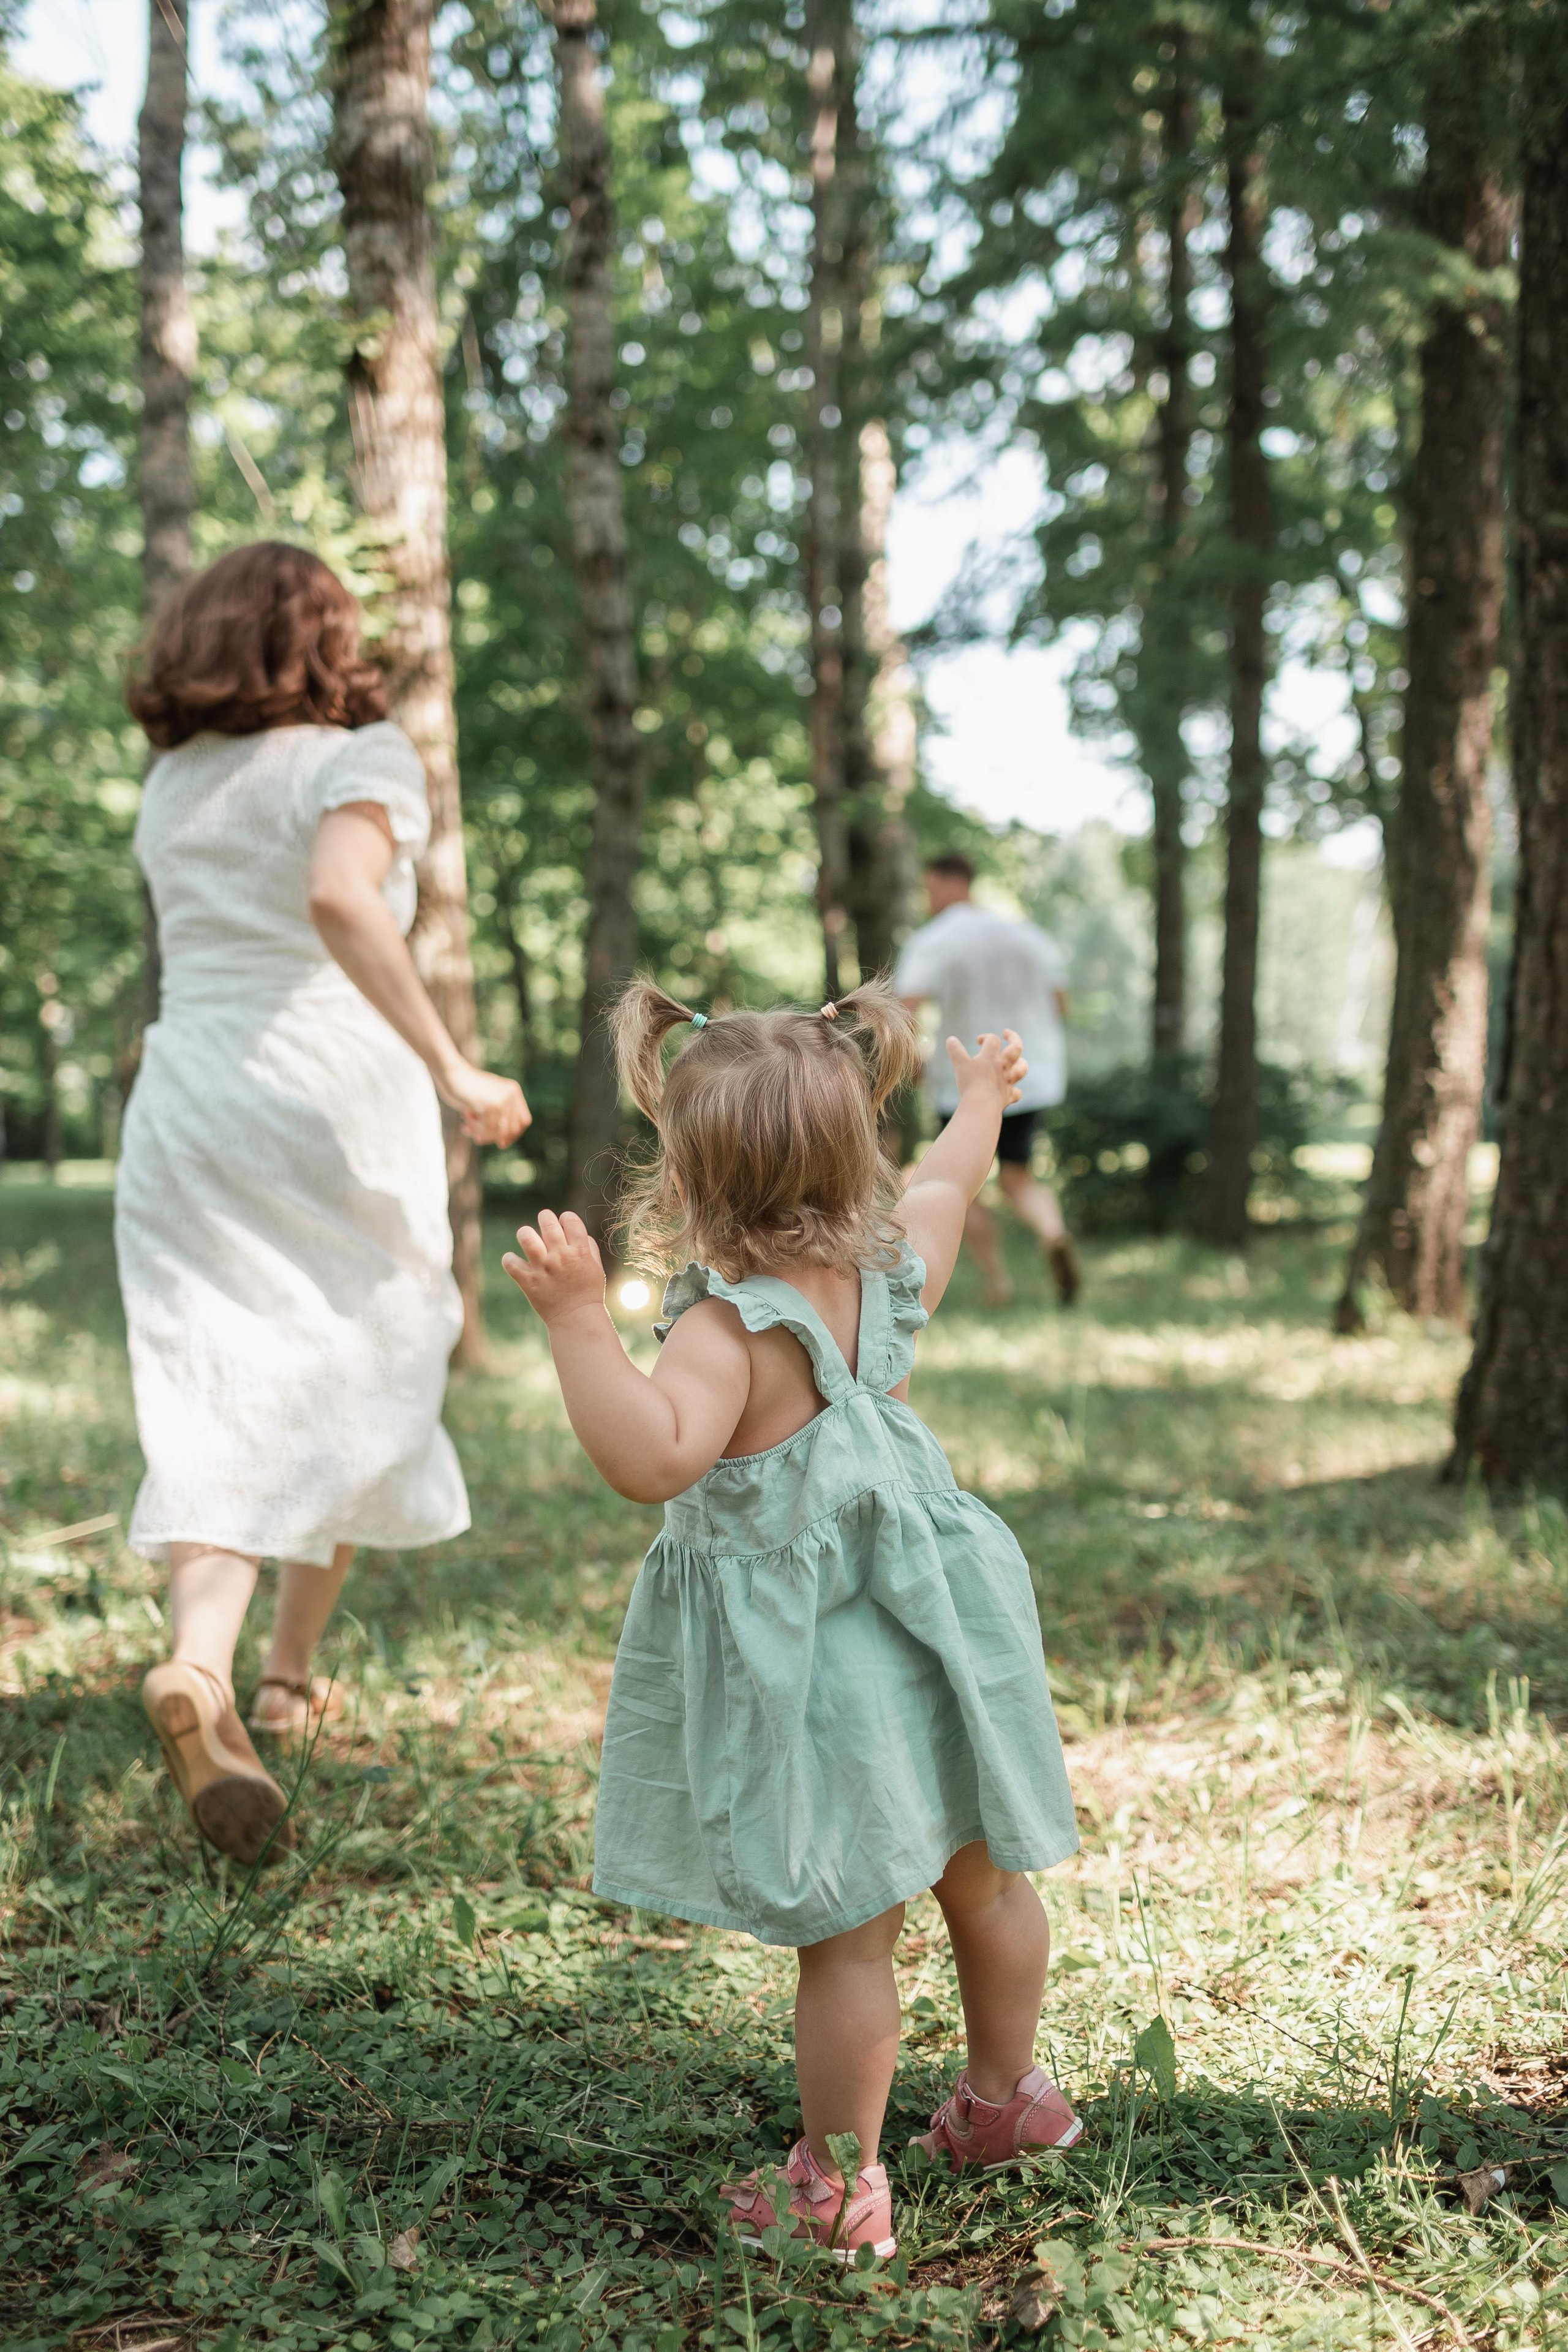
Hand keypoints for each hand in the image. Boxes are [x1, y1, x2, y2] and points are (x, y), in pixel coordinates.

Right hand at [438, 1061, 530, 1145]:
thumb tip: (504, 1142)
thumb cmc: (466, 1089)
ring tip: (467, 1127)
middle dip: (493, 1138)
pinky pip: (487, 1129)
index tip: (500, 1143)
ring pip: (498, 1132)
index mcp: (514, 1091)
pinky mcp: (490, 1105)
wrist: (451, 1074)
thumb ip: (499, 1115)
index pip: (524, 1121)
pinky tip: (464, 1121)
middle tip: (477, 1138)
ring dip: (481, 1134)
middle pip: (512, 1130)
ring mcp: (502, 1100)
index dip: (514, 1135)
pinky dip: (475, 1130)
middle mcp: (511, 1094)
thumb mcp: (488, 1099)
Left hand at [501, 1209, 605, 1327]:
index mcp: (579, 1252)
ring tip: (528, 1239)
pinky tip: (516, 1262)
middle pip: (547, 1223)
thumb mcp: (596, 1267)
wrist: (577, 1319)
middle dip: (545, 1218)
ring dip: (525, 1234)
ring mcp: (543, 1269)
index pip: (570, 1219)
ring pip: (526, 1237)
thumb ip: (588, 1247)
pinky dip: (510, 1259)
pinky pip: (510, 1262)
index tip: (564, 1225)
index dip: (566, 1218)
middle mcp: (560, 1257)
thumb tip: (576, 1233)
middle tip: (544, 1223)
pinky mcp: (528, 1282)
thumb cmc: (588, 1292)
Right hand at [946, 1027, 1025, 1109]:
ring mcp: (1008, 1082)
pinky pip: (1016, 1093)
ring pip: (1021, 1069)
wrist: (981, 1106)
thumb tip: (951, 1039)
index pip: (993, 1040)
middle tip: (1007, 1033)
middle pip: (1015, 1048)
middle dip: (1013, 1038)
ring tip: (1018, 1061)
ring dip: (1021, 1063)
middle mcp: (1003, 1067)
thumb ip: (955, 1050)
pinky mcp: (1008, 1096)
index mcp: (991, 1057)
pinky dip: (1015, 1091)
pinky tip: (1012, 1090)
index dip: (986, 1037)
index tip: (978, 1041)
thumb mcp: (959, 1064)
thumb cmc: (970, 1084)